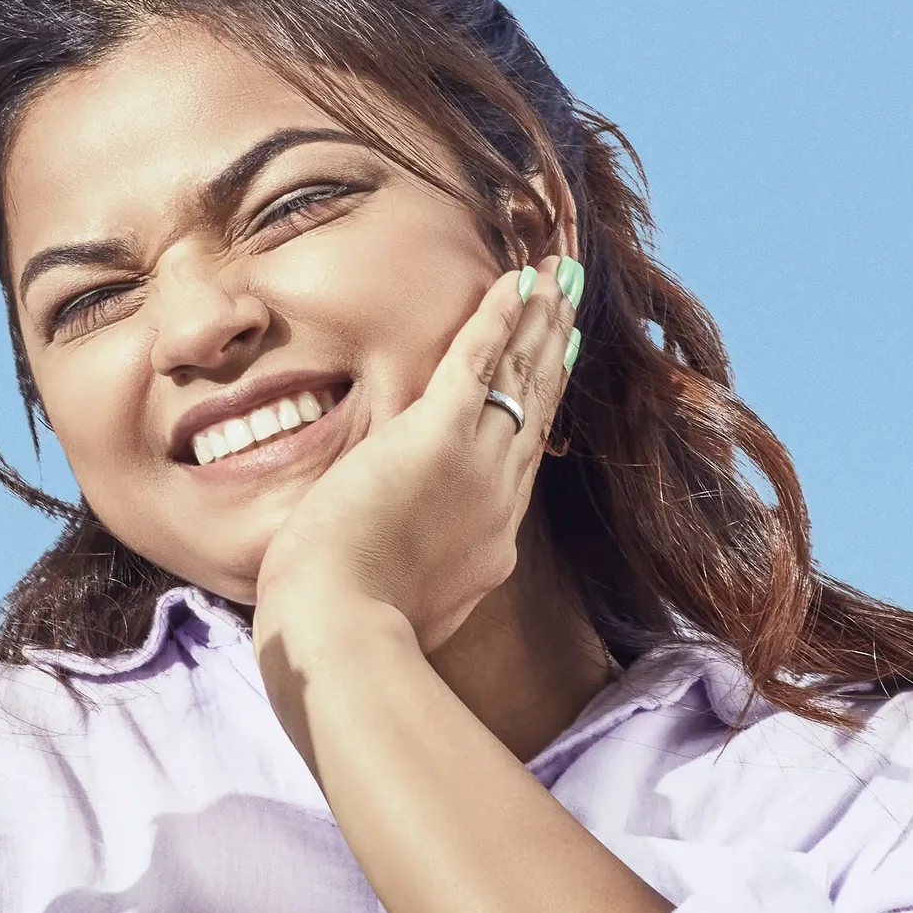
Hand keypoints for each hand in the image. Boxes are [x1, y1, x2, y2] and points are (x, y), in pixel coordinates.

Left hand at [252, 257, 578, 665]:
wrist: (342, 634)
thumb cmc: (352, 635)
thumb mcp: (412, 615)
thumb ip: (428, 586)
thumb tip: (420, 580)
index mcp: (490, 544)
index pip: (523, 460)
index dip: (541, 408)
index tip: (555, 371)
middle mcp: (499, 500)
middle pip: (535, 409)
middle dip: (553, 348)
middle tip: (569, 302)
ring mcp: (475, 466)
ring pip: (519, 378)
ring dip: (539, 320)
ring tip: (557, 277)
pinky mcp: (436, 438)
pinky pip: (476, 362)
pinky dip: (498, 317)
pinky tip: (516, 280)